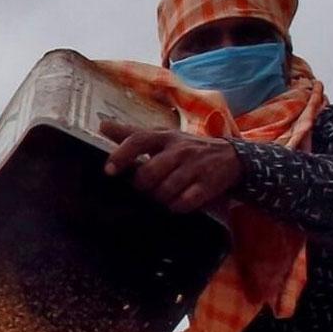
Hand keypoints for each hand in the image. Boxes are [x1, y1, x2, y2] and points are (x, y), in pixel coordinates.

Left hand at [99, 120, 241, 213]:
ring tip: (164, 193)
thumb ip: (132, 134)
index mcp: (164, 137)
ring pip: (164, 191)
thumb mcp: (162, 136)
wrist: (231, 156)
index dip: (121, 156)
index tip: (109, 171)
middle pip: (148, 174)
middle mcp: (179, 150)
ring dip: (159, 197)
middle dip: (143, 186)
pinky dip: (176, 206)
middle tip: (148, 186)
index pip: (139, 141)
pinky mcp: (208, 185)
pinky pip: (182, 203)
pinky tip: (178, 201)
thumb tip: (102, 126)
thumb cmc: (186, 148)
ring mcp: (194, 167)